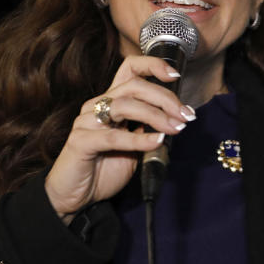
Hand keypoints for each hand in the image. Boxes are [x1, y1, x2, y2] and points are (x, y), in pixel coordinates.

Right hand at [44, 56, 194, 222]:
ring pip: (124, 105)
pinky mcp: (81, 142)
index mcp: (110, 101)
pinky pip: (112, 137)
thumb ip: (149, 129)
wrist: (78, 197)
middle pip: (133, 86)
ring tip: (175, 128)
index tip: (175, 75)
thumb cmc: (105, 168)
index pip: (129, 68)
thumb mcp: (135, 145)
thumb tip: (176, 119)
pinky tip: (156, 142)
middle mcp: (97, 105)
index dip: (152, 66)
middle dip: (164, 98)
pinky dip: (138, 139)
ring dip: (155, 115)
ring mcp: (86, 122)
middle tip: (185, 115)